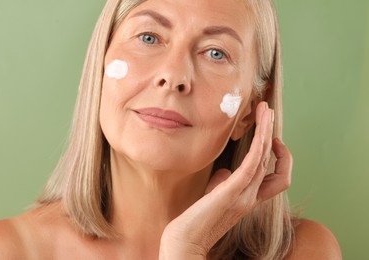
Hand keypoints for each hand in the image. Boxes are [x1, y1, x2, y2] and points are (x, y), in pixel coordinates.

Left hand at [159, 102, 292, 258]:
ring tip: (267, 111)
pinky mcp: (232, 192)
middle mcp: (252, 197)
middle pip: (277, 165)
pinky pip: (254, 165)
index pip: (277, 177)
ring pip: (267, 159)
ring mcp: (245, 196)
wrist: (185, 244)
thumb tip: (224, 171)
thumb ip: (222, 184)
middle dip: (273, 136)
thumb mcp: (213, 199)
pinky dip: (260, 145)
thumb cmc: (195, 221)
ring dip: (268, 132)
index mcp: (249, 199)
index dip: (278, 158)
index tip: (267, 139)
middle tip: (269, 113)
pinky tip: (262, 129)